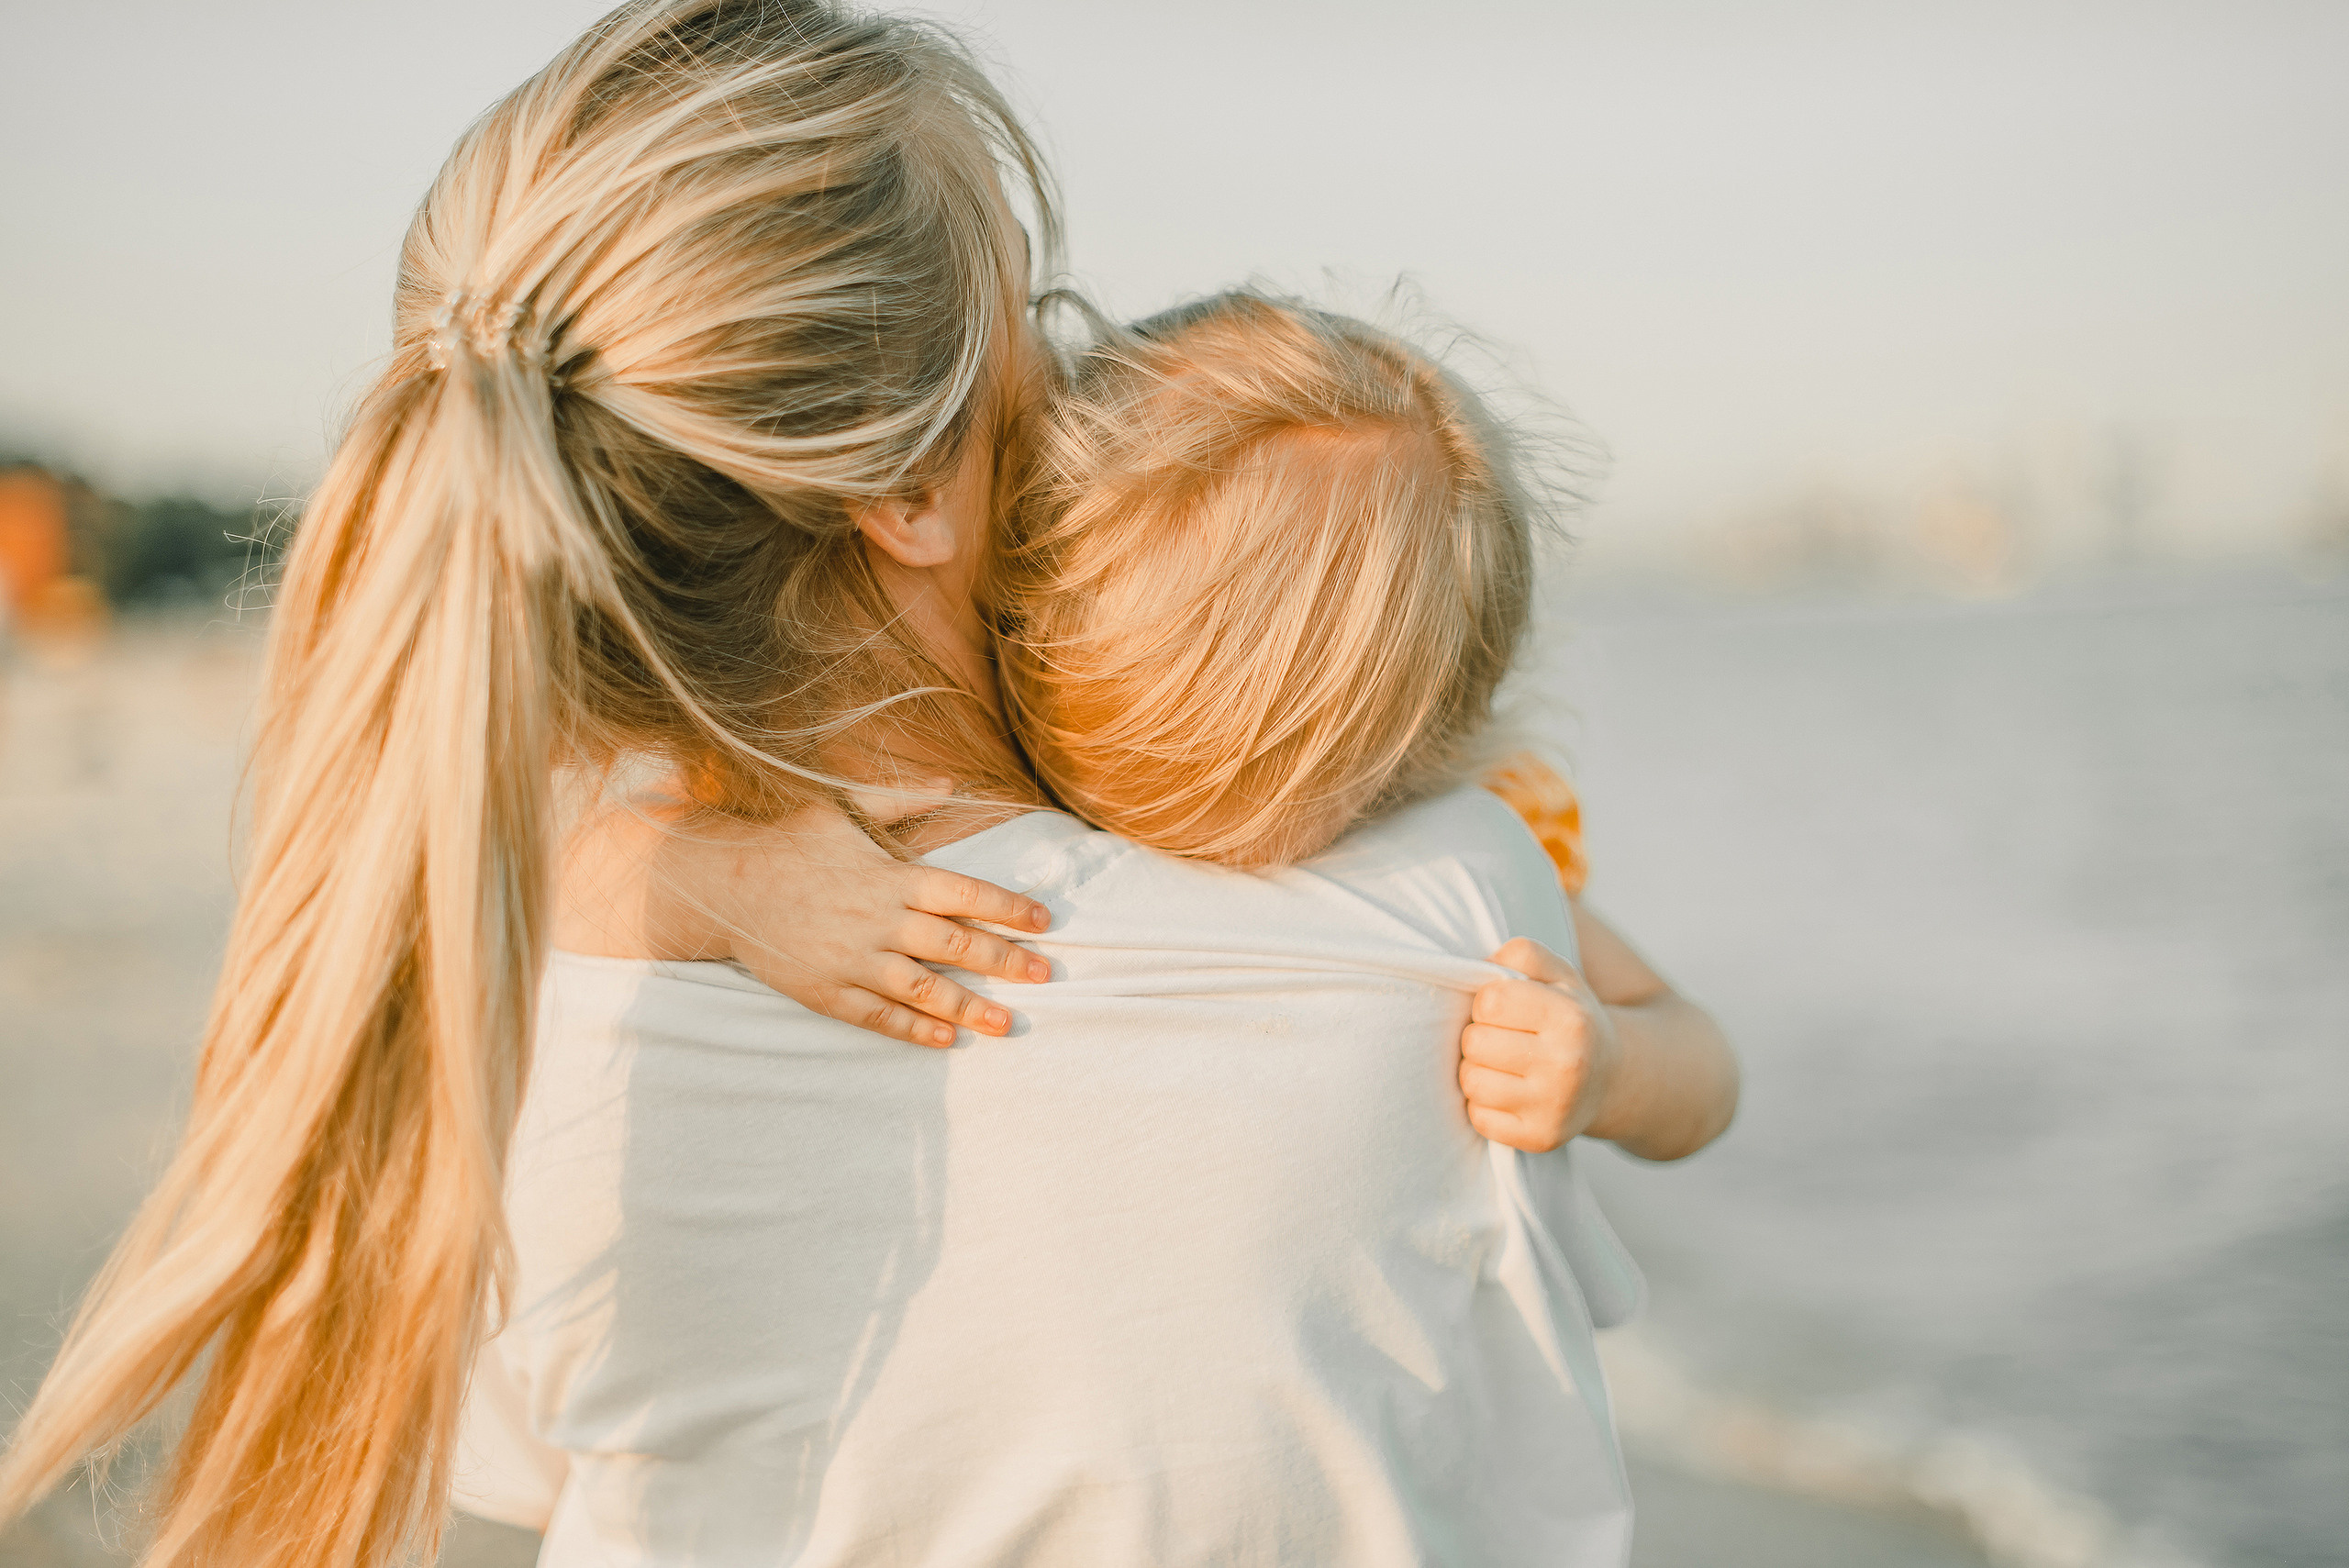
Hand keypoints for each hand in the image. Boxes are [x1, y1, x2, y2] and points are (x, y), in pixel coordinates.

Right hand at [670, 803, 1053, 1047]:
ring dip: (971, 1007)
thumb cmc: (789, 841)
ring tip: (1008, 1023)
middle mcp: (878, 921)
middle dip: (1005, 961)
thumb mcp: (844, 809)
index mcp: (890, 876)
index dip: (1009, 909)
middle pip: (955, 945)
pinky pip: (878, 1016)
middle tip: (1045, 975)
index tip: (1043, 922)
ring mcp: (852, 959)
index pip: (965, 894)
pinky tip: (947, 1039)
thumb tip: (953, 783)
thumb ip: (901, 799)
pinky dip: (914, 1029)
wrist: (723, 884)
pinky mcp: (826, 990)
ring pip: (924, 989)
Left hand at [1460, 937, 1623, 1152]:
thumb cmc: (1572, 1019)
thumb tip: (1483, 965)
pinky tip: (1509, 1093)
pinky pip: (1479, 1118)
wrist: (1613, 1079)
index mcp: (1571, 1019)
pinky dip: (1484, 1104)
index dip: (1488, 1002)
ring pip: (1471, 1082)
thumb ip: (1522, 953)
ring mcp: (1554, 1107)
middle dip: (1480, 1036)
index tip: (1507, 1010)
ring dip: (1477, 1071)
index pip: (1489, 1002)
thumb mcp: (1560, 974)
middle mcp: (1566, 1065)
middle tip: (1505, 1039)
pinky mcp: (1540, 1138)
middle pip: (1474, 1043)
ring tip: (1504, 1065)